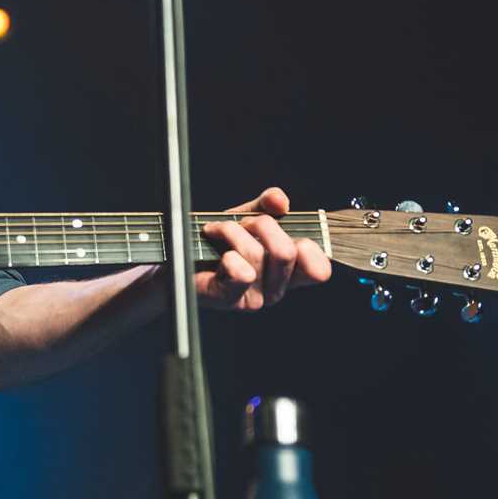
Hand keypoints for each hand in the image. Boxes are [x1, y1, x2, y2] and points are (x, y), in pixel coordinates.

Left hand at [196, 187, 330, 309]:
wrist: (178, 255)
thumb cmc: (215, 241)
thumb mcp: (246, 217)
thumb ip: (266, 206)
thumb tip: (280, 200)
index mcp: (287, 273)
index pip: (319, 271)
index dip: (310, 247)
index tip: (285, 233)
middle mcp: (274, 289)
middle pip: (287, 252)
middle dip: (260, 225)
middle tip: (240, 223)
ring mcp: (253, 298)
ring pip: (256, 254)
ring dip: (232, 230)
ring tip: (216, 230)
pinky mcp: (229, 299)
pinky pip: (240, 272)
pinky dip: (225, 249)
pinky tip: (213, 248)